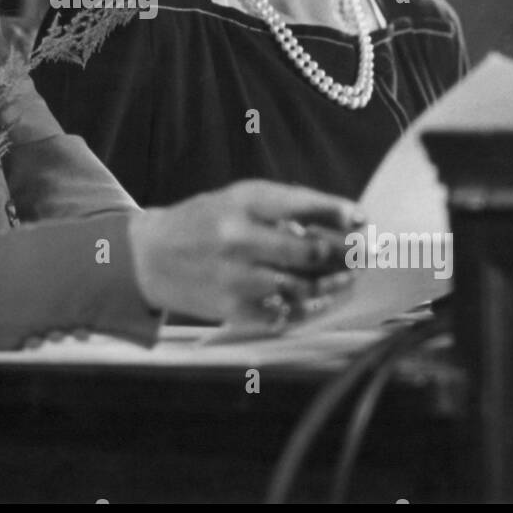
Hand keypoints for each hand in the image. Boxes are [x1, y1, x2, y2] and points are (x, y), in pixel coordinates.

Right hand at [126, 180, 361, 325]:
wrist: (148, 256)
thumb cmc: (200, 222)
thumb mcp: (235, 199)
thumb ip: (280, 207)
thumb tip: (337, 222)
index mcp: (242, 202)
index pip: (303, 204)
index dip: (340, 212)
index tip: (362, 219)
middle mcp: (240, 237)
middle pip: (311, 249)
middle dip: (346, 253)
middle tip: (364, 254)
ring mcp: (236, 276)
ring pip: (302, 286)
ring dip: (332, 284)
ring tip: (345, 279)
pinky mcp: (231, 309)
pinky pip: (281, 314)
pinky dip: (304, 308)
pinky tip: (315, 300)